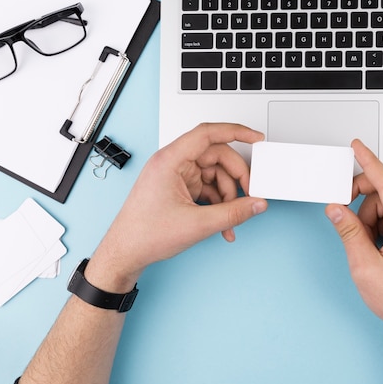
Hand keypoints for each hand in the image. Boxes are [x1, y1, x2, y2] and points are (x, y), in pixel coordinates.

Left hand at [87, 123, 267, 291]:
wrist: (126, 252)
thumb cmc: (144, 234)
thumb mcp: (197, 224)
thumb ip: (233, 213)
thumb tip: (256, 204)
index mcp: (170, 160)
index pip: (208, 134)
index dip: (236, 132)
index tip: (255, 137)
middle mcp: (173, 163)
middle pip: (216, 157)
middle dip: (236, 178)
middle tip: (248, 195)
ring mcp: (176, 176)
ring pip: (215, 175)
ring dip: (228, 197)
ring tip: (230, 220)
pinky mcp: (179, 189)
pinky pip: (208, 189)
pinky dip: (218, 205)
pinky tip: (222, 224)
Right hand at [325, 140, 382, 345]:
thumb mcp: (365, 266)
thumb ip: (349, 232)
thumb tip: (336, 209)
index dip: (369, 163)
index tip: (357, 146)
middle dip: (363, 193)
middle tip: (345, 206)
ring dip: (366, 215)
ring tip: (364, 245)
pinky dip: (372, 224)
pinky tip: (371, 245)